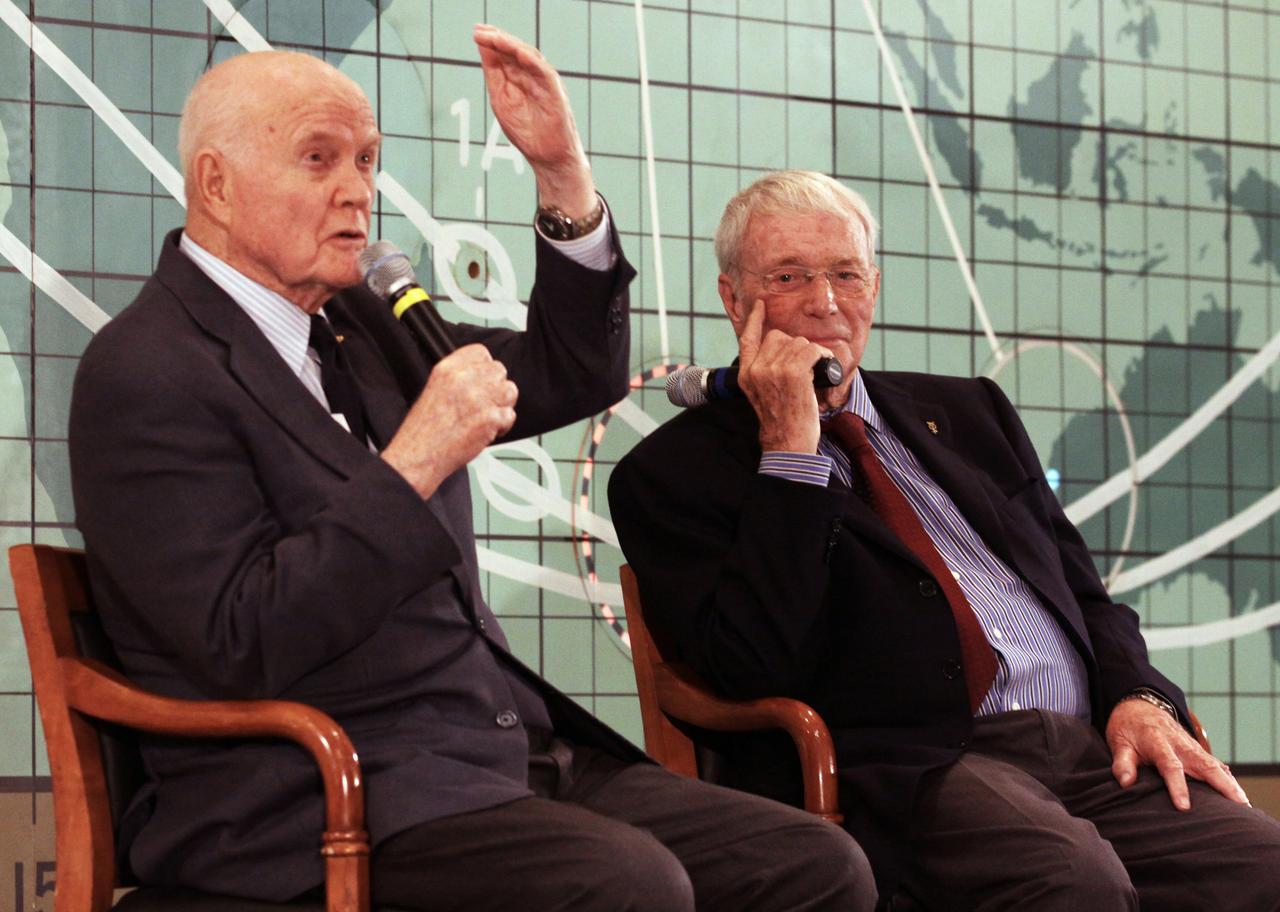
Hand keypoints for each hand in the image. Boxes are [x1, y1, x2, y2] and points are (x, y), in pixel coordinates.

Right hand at [382, 345, 517, 498]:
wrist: (418, 455)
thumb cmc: (423, 430)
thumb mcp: (434, 389)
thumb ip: (458, 378)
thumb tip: (481, 375)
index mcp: (447, 369)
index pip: (480, 352)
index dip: (486, 367)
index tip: (483, 380)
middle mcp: (463, 380)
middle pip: (499, 370)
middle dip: (496, 387)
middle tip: (486, 402)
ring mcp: (478, 398)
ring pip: (509, 391)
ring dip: (503, 404)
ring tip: (488, 416)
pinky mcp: (489, 418)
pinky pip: (509, 415)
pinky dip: (502, 426)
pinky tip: (487, 431)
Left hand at [473, 23, 594, 217]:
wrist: (547, 158)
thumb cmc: (527, 133)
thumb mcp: (501, 100)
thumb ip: (494, 75)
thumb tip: (483, 48)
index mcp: (518, 78)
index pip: (504, 54)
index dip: (491, 42)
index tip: (475, 32)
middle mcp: (532, 76)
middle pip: (515, 51)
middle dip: (497, 39)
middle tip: (479, 31)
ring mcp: (544, 83)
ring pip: (529, 57)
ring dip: (511, 45)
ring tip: (494, 37)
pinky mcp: (556, 93)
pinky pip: (544, 73)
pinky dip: (533, 62)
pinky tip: (519, 53)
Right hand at [736, 300, 832, 453]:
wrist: (788, 444)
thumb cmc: (782, 422)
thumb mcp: (761, 395)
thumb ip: (763, 373)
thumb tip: (780, 352)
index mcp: (745, 374)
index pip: (747, 339)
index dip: (755, 319)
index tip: (760, 305)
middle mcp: (756, 370)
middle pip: (778, 337)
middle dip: (796, 346)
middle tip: (806, 366)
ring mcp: (773, 370)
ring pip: (798, 343)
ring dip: (813, 353)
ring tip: (816, 371)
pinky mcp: (793, 373)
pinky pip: (812, 350)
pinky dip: (823, 356)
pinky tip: (826, 367)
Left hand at [1106, 696, 1249, 810]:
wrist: (1139, 706)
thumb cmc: (1128, 728)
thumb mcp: (1118, 742)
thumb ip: (1122, 762)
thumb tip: (1125, 783)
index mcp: (1158, 742)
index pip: (1170, 766)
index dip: (1177, 786)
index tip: (1185, 807)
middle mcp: (1180, 744)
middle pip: (1204, 765)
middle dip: (1221, 786)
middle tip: (1237, 806)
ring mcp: (1191, 746)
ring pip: (1215, 765)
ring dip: (1231, 785)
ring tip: (1245, 806)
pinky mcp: (1196, 750)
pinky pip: (1215, 764)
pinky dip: (1227, 779)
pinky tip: (1238, 795)